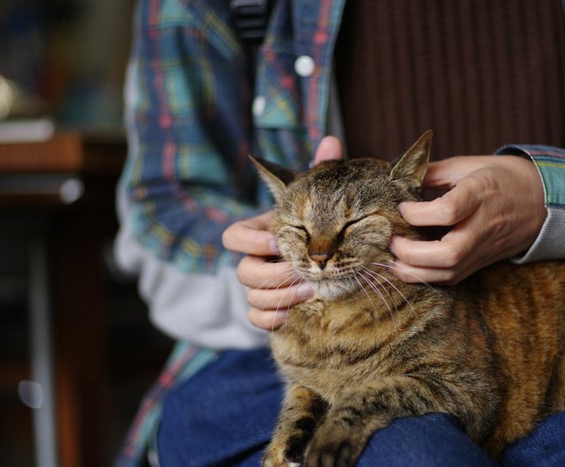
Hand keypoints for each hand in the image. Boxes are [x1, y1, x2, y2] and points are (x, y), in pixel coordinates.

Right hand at [223, 136, 343, 330]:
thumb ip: (321, 172)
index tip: (277, 240)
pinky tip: (292, 314)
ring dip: (279, 294)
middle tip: (302, 270)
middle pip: (243, 271)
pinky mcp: (269, 309)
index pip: (233, 236)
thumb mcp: (318, 199)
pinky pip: (255, 318)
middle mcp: (255, 260)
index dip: (250, 240)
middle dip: (272, 272)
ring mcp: (261, 286)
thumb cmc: (317, 224)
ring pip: (251, 296)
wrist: (330, 261)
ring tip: (310, 290)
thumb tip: (331, 141)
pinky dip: (270, 318)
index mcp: (260, 233)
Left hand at [390, 155, 545, 283]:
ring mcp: (484, 247)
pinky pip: (453, 277)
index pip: (448, 210)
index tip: (402, 207)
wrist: (545, 201)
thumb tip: (398, 178)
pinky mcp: (482, 262)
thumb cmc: (502, 177)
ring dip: (415, 272)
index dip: (418, 213)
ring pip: (450, 272)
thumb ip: (433, 172)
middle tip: (391, 241)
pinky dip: (427, 276)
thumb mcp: (469, 164)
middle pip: (450, 253)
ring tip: (392, 261)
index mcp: (482, 193)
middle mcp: (484, 225)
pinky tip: (408, 268)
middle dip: (413, 253)